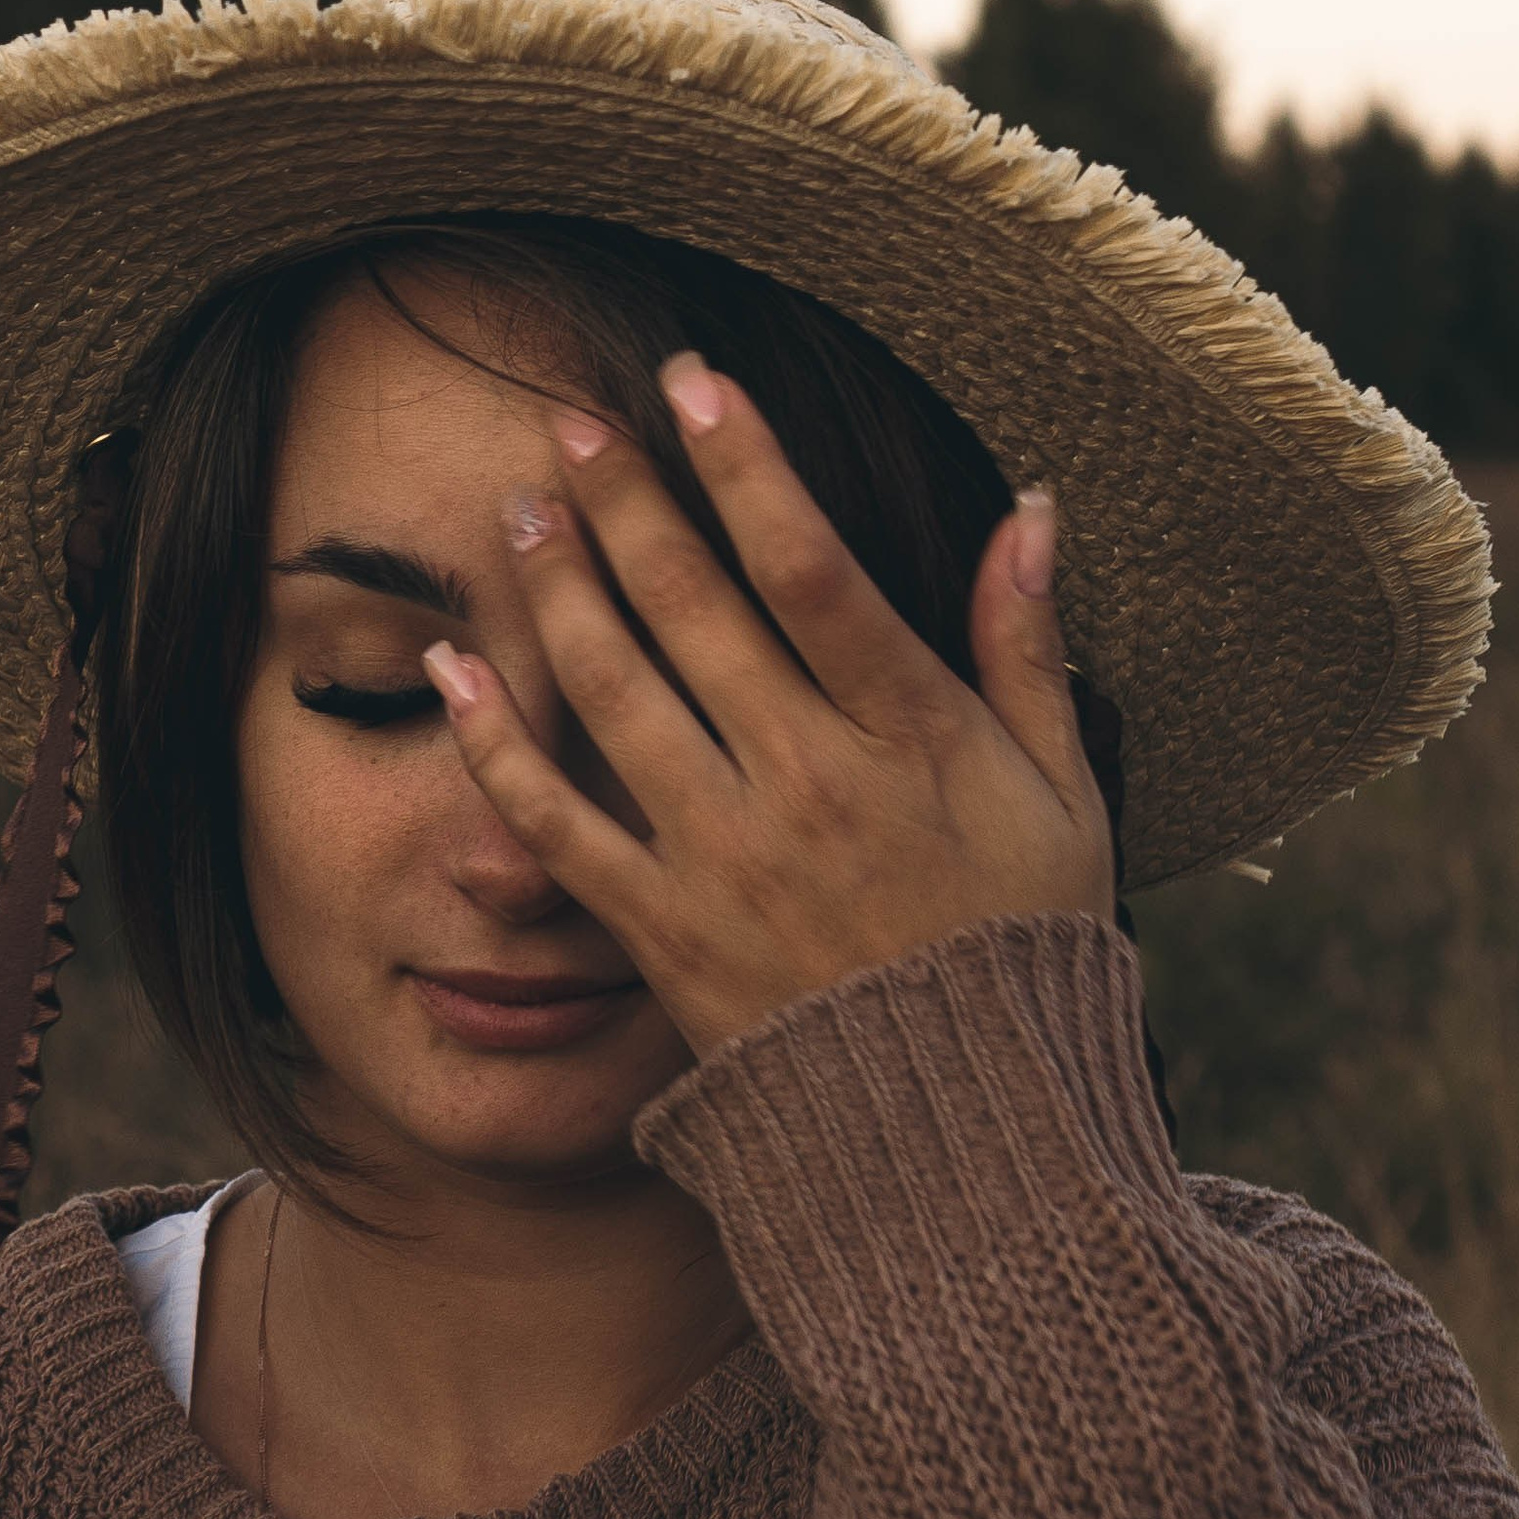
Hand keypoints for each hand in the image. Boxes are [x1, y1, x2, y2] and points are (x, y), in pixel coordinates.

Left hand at [423, 353, 1114, 1061]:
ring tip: (521, 511)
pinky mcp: (663, 931)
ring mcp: (726, 857)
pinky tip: (453, 673)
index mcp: (911, 735)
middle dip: (628, 500)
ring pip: (617, 693)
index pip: (811, 567)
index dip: (746, 466)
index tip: (694, 383)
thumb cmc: (1023, 949)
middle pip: (695, 607)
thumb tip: (1032, 509)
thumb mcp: (1065, 795)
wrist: (970, 1135)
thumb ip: (1029, 650)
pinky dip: (496, 746)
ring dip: (557, 591)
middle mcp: (809, 782)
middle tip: (571, 422)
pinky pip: (560, 825)